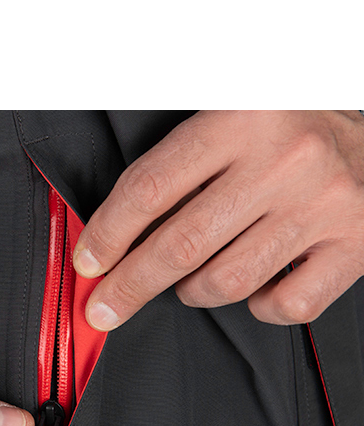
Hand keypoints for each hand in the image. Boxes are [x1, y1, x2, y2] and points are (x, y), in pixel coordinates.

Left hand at [73, 110, 363, 328]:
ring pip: (227, 281)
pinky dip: (257, 306)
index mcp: (242, 120)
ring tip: (190, 279)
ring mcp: (323, 207)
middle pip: (181, 245)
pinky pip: (285, 304)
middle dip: (130, 285)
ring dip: (193, 291)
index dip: (108, 234)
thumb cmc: (288, 129)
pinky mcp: (354, 245)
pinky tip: (252, 285)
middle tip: (105, 306)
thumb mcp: (230, 119)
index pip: (151, 188)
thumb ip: (177, 167)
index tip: (89, 262)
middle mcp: (285, 162)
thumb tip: (112, 233)